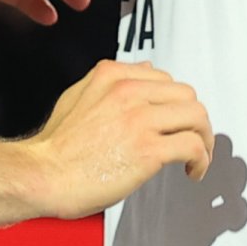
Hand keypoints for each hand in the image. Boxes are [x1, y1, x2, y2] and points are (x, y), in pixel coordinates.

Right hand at [25, 60, 212, 216]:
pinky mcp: (148, 149)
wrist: (42, 175)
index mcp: (111, 76)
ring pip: (197, 116)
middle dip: (194, 120)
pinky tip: (192, 171)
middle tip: (191, 140)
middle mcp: (127, 92)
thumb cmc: (55, 147)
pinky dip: (201, 160)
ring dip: (203, 139)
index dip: (174, 103)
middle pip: (187, 95)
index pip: (164, 78)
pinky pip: (193, 146)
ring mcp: (139, 119)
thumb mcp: (77, 97)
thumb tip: (145, 70)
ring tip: (197, 157)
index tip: (174, 122)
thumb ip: (112, 81)